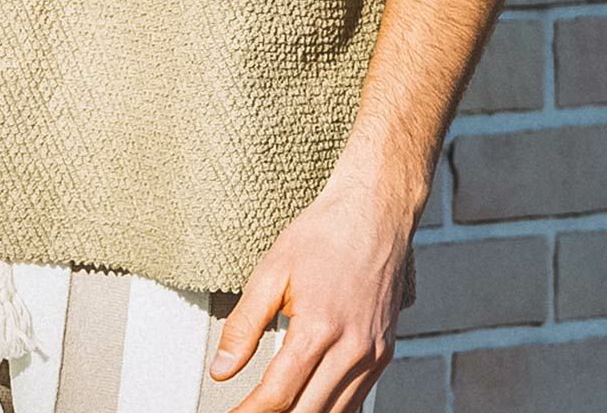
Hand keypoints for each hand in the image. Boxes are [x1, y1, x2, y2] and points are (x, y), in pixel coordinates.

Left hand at [207, 158, 418, 412]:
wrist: (374, 212)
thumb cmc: (324, 235)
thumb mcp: (271, 271)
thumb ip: (244, 326)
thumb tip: (222, 371)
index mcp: (320, 328)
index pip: (278, 394)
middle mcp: (353, 349)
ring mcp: (374, 355)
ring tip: (273, 410)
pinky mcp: (385, 354)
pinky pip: (356, 400)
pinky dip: (329, 409)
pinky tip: (308, 402)